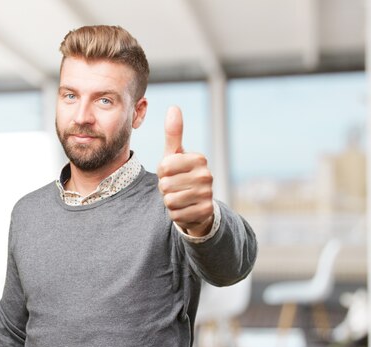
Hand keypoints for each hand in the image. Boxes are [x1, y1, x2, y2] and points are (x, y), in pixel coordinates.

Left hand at [157, 106, 213, 236]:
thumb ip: (173, 133)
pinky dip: (176, 214)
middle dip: (165, 189)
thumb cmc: (181, 175)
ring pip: (170, 200)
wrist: (197, 203)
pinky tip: (185, 209)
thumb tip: (174, 107)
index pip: (164, 166)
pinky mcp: (205, 212)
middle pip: (166, 185)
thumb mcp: (175, 154)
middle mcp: (207, 175)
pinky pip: (177, 214)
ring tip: (180, 197)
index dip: (162, 173)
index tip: (171, 173)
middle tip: (176, 187)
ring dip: (170, 201)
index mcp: (199, 158)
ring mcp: (208, 194)